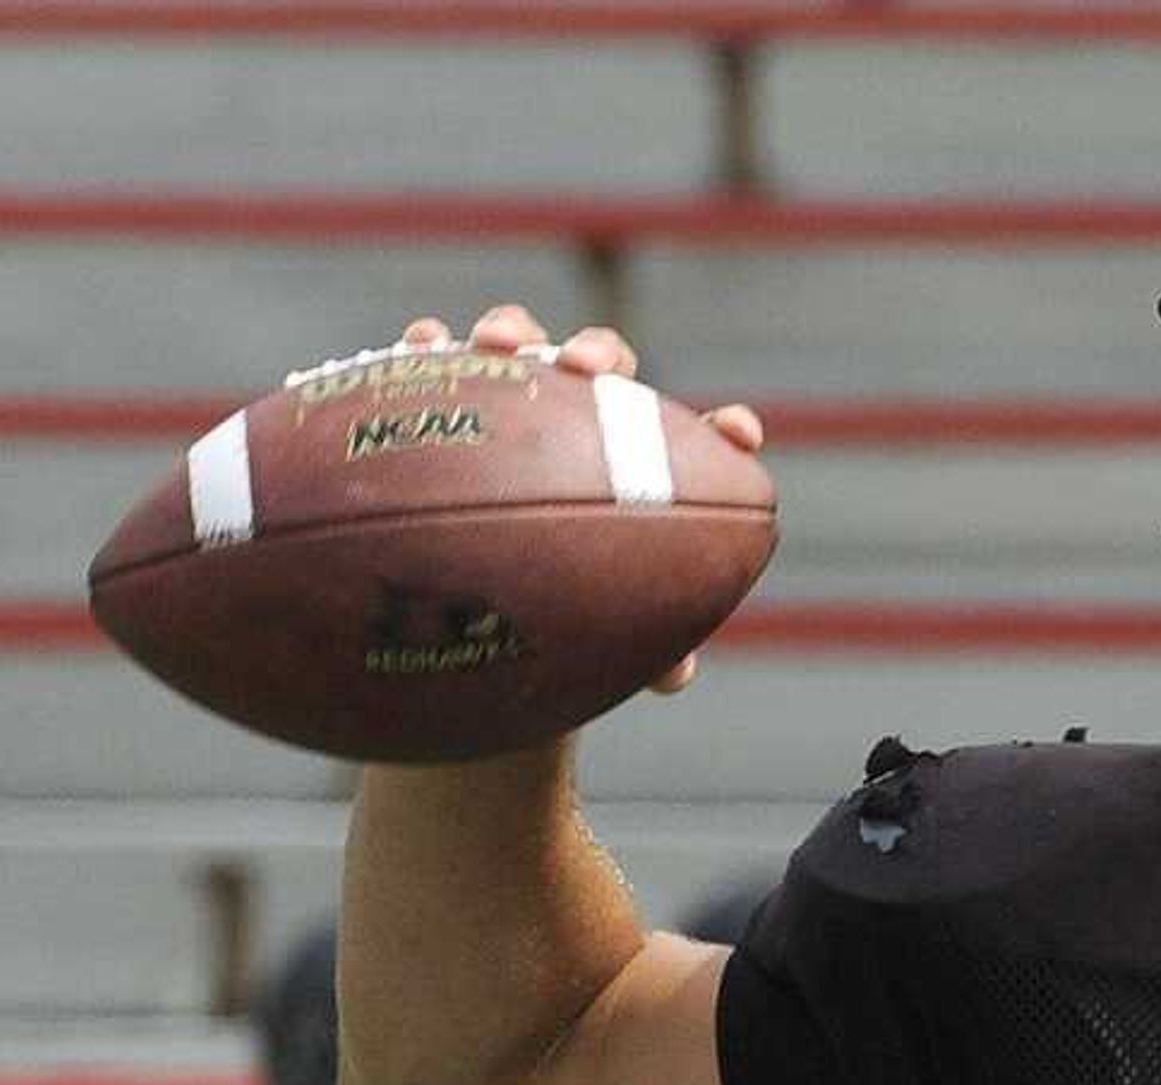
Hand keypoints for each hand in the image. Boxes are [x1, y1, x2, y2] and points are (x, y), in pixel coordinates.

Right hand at [391, 307, 768, 694]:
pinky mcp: (434, 393)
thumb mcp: (594, 630)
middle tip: (588, 373)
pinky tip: (421, 348)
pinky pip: (428, 359)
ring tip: (499, 346)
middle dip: (601, 356)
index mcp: (633, 467)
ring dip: (515, 332)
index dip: (722, 432)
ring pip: (519, 344)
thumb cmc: (552, 611)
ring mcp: (507, 398)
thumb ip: (644, 649)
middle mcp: (575, 419)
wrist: (461, 596)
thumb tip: (675, 676)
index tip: (739, 434)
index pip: (691, 440)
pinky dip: (428, 346)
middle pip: (602, 367)